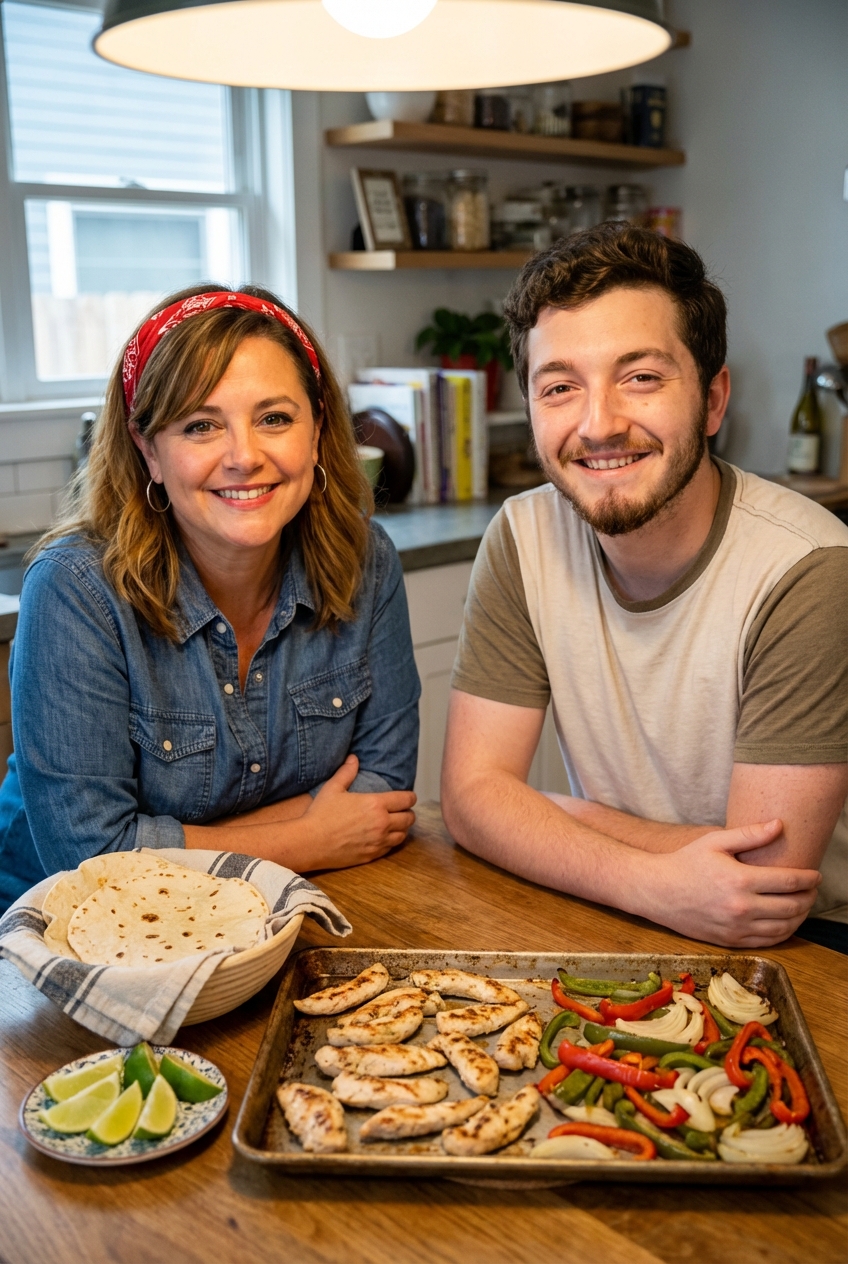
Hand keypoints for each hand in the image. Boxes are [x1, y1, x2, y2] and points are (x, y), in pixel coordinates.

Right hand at [301, 754, 416, 869]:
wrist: (310, 842)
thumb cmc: (320, 814)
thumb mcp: (333, 788)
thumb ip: (347, 772)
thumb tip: (353, 758)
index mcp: (375, 804)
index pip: (406, 800)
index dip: (410, 797)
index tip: (409, 797)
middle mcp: (381, 823)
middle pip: (409, 818)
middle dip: (409, 813)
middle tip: (404, 810)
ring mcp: (378, 841)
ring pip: (403, 835)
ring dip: (402, 828)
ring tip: (397, 824)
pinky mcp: (372, 855)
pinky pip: (391, 848)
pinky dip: (392, 842)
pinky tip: (385, 837)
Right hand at [644, 820, 821, 946]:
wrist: (657, 892)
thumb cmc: (685, 863)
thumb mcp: (715, 842)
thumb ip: (749, 834)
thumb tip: (779, 825)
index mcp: (740, 880)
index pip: (788, 881)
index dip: (808, 878)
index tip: (816, 875)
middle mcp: (741, 907)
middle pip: (791, 907)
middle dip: (808, 898)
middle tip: (812, 890)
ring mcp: (736, 927)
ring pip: (783, 928)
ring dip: (800, 917)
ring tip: (802, 905)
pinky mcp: (730, 941)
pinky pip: (767, 941)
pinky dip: (783, 933)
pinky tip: (785, 922)